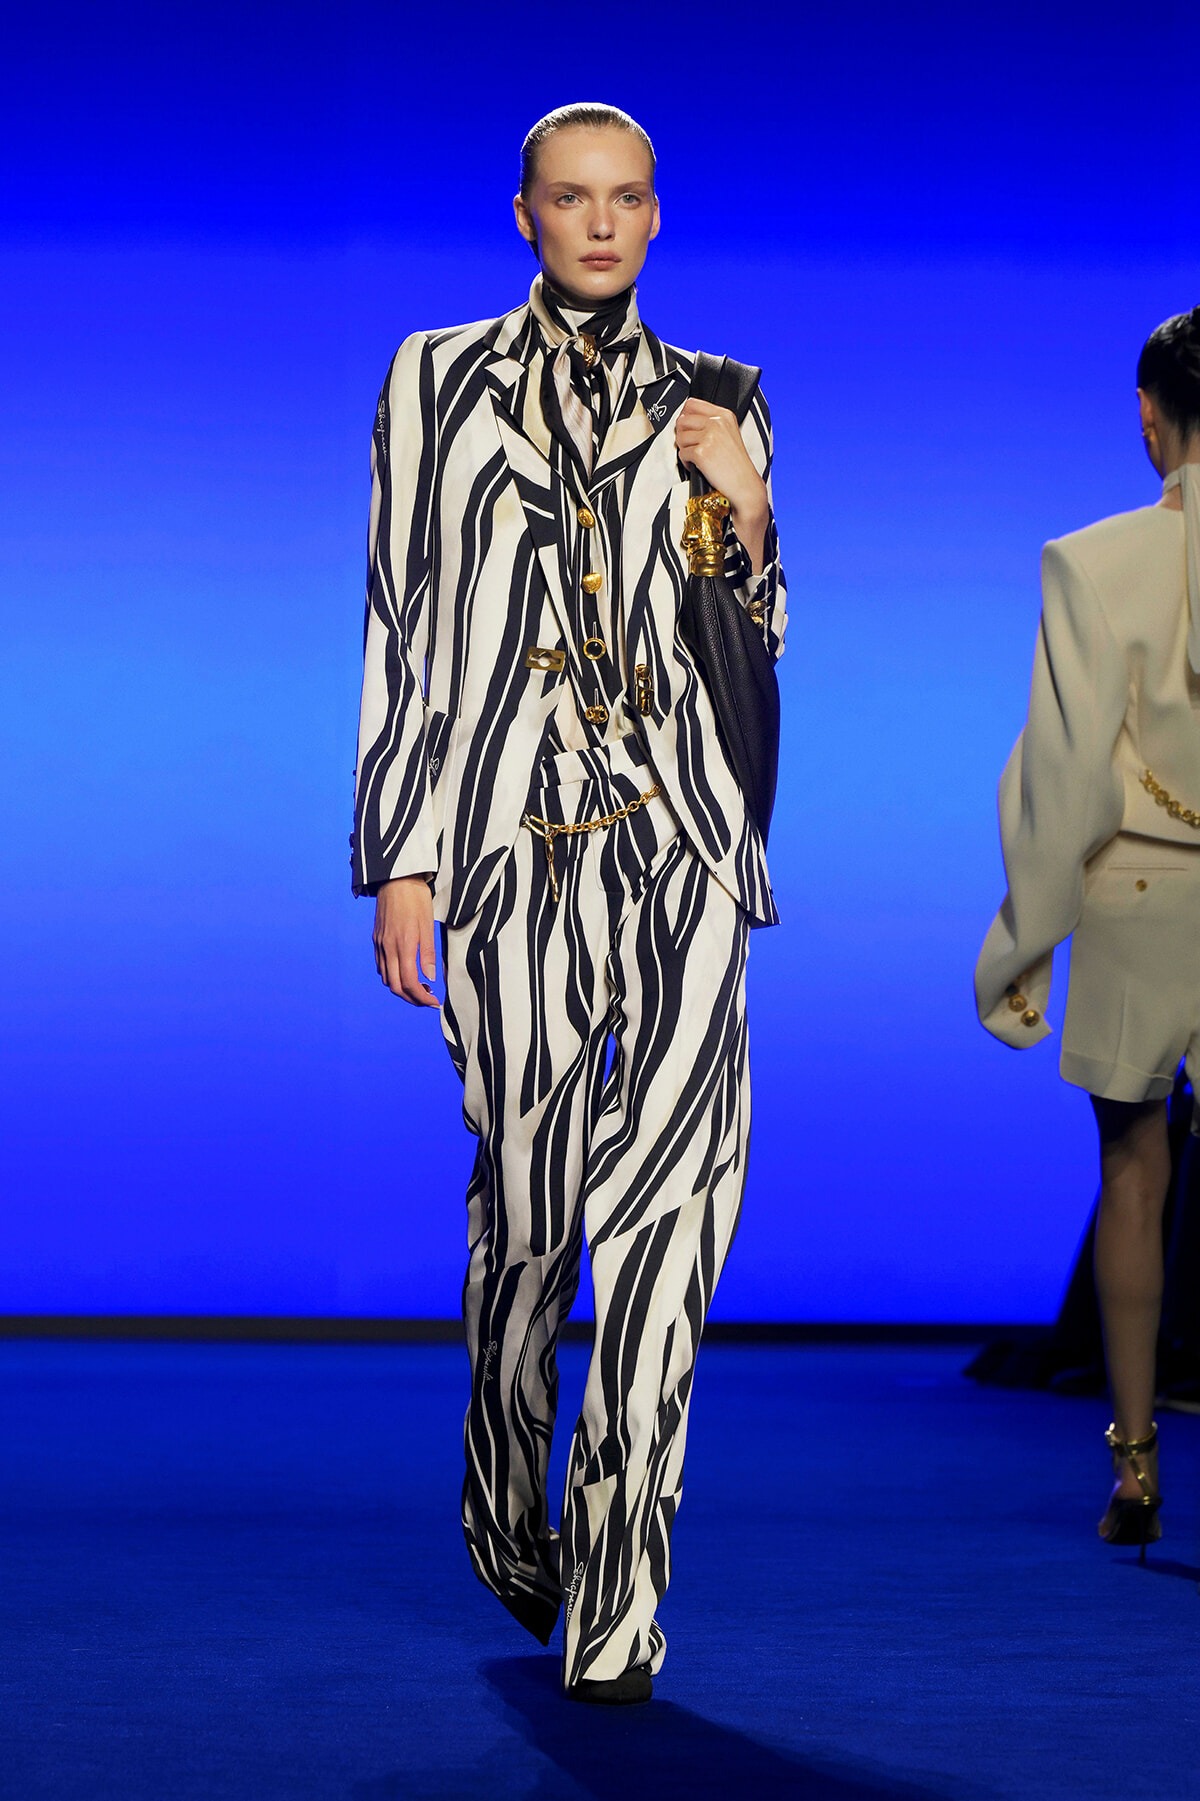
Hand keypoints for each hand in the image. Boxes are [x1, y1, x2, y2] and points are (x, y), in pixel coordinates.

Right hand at [373, 876, 439, 1006]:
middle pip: (396, 986)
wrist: (396, 879)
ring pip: (387, 978)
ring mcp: (380, 944)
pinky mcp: (376, 939)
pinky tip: (405, 972)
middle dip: (412, 998)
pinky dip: (392, 976)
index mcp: (404, 945)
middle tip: (428, 1000)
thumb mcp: (428, 925)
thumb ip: (428, 953)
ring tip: (420, 986)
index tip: (434, 1002)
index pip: (410, 983)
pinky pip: (381, 966)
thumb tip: (431, 977)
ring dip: (402, 988)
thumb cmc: (416, 899)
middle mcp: (388, 948)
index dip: (422, 998)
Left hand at [674, 399, 769, 572]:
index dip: (685, 417)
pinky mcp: (702, 452)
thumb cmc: (736, 464)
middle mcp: (717, 423)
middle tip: (691, 446)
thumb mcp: (729, 433)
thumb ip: (711, 423)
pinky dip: (686, 462)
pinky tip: (697, 466)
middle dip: (682, 434)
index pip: (691, 404)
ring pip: (680, 437)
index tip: (688, 428)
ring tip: (696, 457)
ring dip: (684, 449)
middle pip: (682, 420)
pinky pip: (682, 453)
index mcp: (724, 415)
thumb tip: (686, 420)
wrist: (744, 485)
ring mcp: (709, 436)